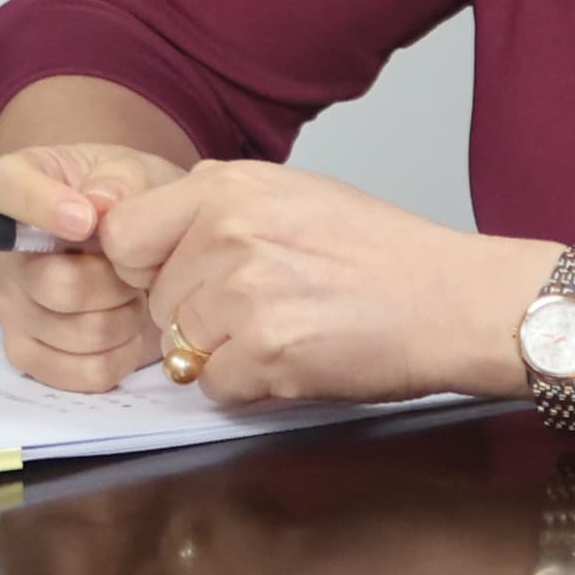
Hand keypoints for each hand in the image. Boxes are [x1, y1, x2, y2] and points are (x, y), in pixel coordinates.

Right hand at [0, 141, 194, 390]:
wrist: (139, 244)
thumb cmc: (127, 198)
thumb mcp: (134, 171)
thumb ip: (120, 181)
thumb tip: (100, 204)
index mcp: (12, 187)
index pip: (6, 192)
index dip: (42, 208)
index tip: (87, 222)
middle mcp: (0, 251)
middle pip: (57, 284)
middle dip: (116, 281)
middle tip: (136, 269)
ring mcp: (9, 307)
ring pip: (80, 332)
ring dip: (125, 317)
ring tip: (132, 295)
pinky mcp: (28, 353)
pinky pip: (85, 371)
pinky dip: (122, 355)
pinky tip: (127, 330)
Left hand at [101, 159, 517, 406]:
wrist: (453, 299)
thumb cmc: (380, 253)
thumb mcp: (289, 194)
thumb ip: (216, 208)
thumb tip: (151, 238)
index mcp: (227, 187)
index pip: (122, 234)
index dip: (139, 267)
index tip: (167, 279)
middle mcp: (227, 233)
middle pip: (155, 301)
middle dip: (193, 317)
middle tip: (257, 311)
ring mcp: (244, 292)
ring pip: (183, 348)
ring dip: (224, 354)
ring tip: (283, 332)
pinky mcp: (266, 351)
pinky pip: (217, 387)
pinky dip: (249, 387)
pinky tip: (295, 360)